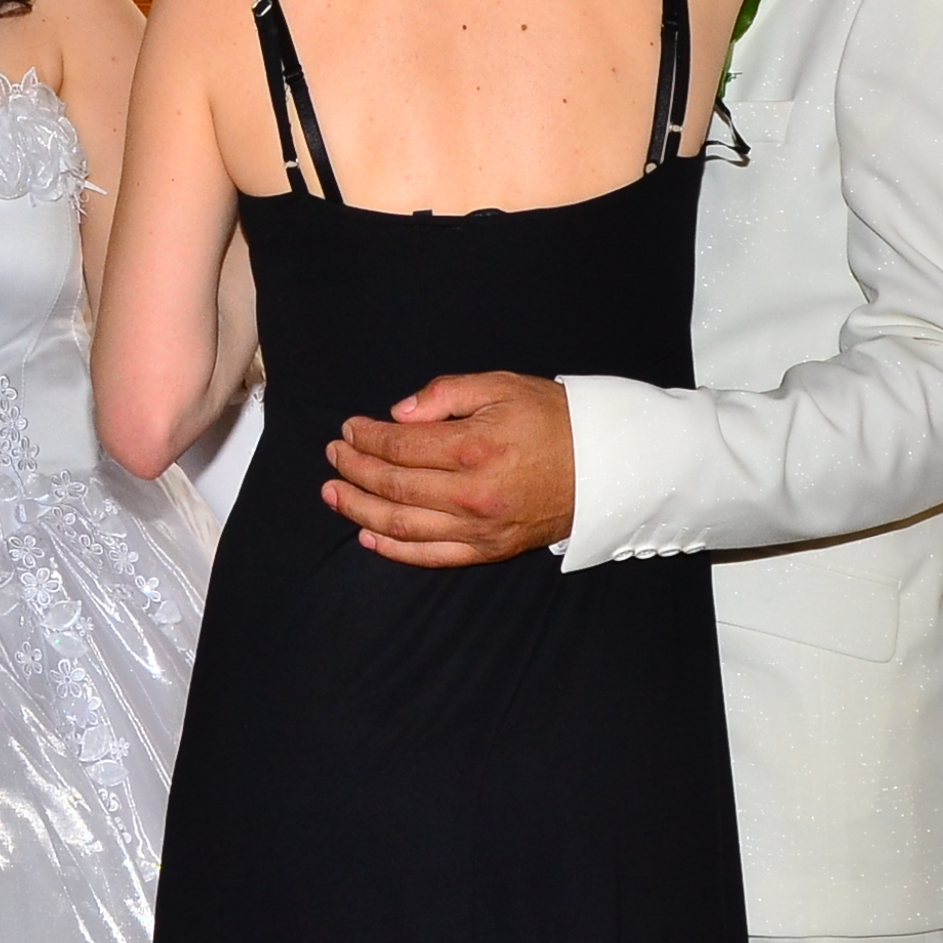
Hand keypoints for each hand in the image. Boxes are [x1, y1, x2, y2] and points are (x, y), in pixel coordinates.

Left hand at [324, 373, 576, 565]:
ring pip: (403, 525)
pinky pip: (432, 556)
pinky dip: (395, 549)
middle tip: (333, 456)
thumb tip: (398, 414)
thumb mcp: (501, 386)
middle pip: (394, 486)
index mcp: (474, 447)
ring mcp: (480, 528)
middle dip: (354, 470)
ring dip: (360, 510)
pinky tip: (369, 535)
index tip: (348, 428)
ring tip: (334, 494)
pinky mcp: (490, 550)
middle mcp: (472, 493)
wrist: (609, 465)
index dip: (366, 437)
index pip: (400, 445)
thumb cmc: (554, 419)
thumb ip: (445, 394)